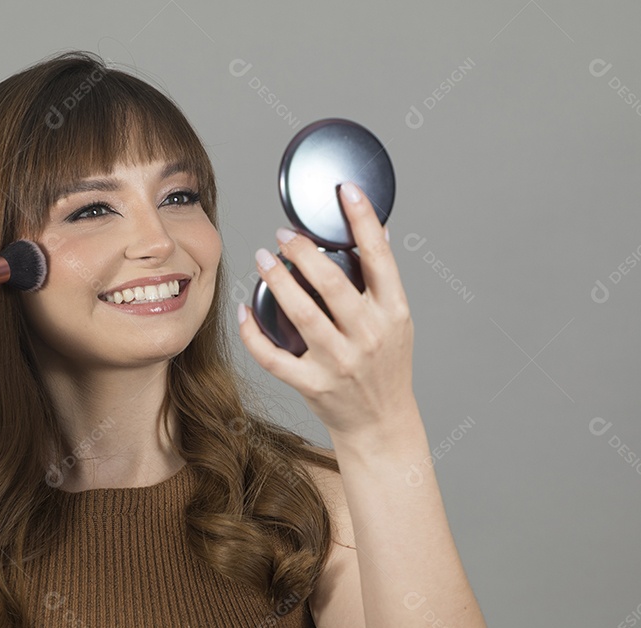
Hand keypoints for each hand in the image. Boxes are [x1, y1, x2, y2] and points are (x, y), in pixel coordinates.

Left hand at [238, 181, 416, 438]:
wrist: (382, 423)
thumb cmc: (387, 366)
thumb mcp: (397, 320)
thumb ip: (383, 279)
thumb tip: (376, 227)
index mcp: (393, 312)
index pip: (380, 257)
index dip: (363, 220)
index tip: (345, 191)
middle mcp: (368, 335)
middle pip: (331, 283)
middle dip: (303, 252)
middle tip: (283, 235)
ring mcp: (340, 362)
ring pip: (301, 315)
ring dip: (276, 281)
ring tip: (263, 258)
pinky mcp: (314, 385)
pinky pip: (274, 357)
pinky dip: (253, 334)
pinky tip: (243, 311)